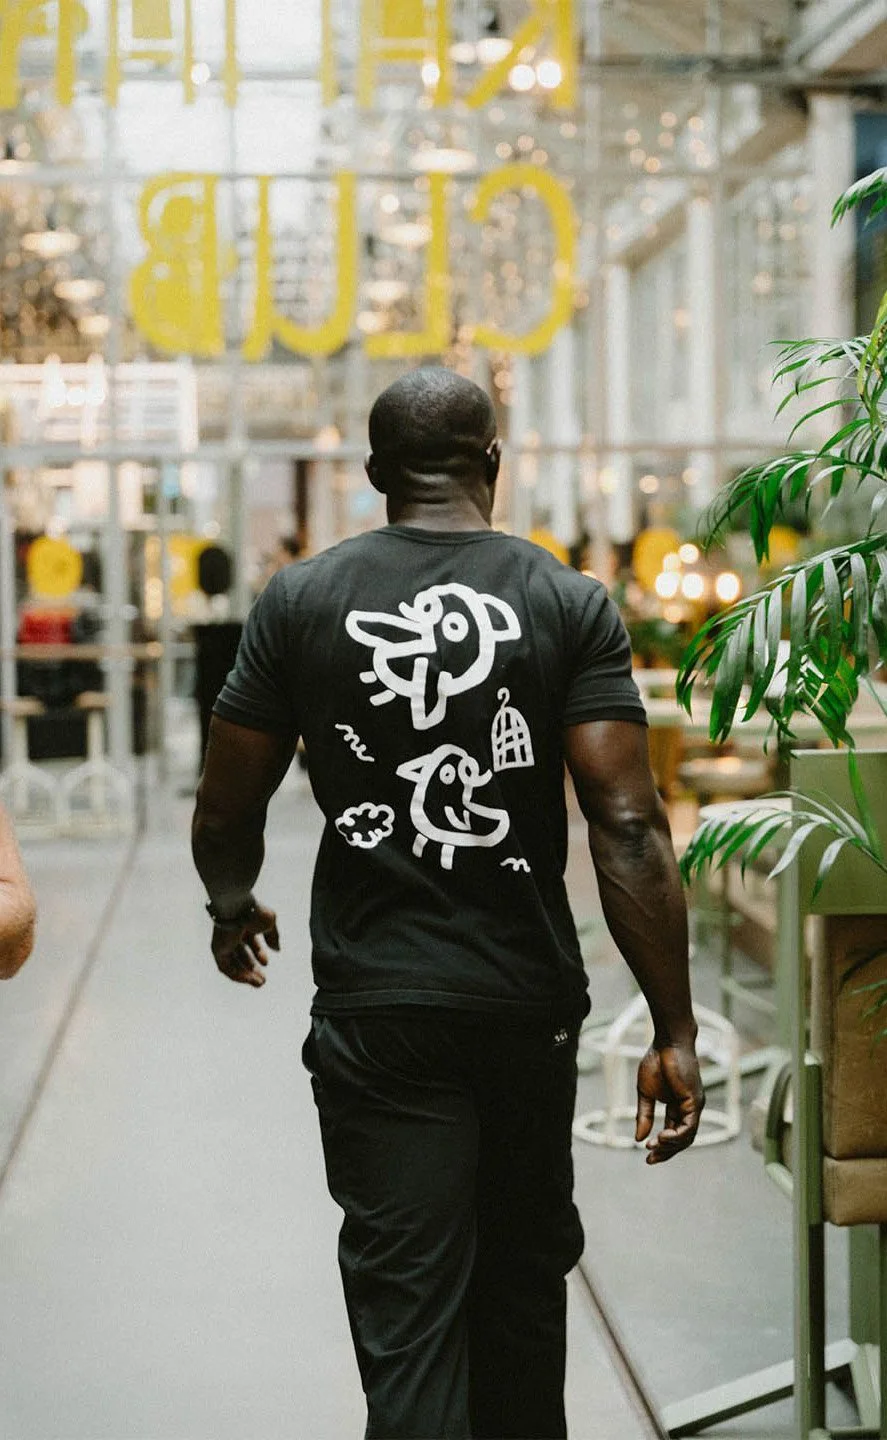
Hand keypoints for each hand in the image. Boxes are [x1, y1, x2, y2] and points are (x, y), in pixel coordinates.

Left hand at [211, 902, 279, 988]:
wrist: (237, 908)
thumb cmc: (253, 912)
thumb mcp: (269, 923)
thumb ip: (273, 936)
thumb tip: (276, 949)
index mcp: (243, 924)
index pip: (250, 942)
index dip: (258, 953)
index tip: (266, 963)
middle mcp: (231, 933)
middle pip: (241, 955)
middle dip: (252, 968)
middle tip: (263, 980)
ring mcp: (223, 942)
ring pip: (233, 963)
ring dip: (246, 975)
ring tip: (260, 983)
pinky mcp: (217, 949)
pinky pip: (226, 967)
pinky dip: (237, 974)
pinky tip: (248, 979)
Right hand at [635, 1040, 704, 1164]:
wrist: (668, 1042)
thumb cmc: (657, 1061)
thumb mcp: (645, 1093)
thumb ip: (644, 1115)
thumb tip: (638, 1139)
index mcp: (677, 1106)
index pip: (672, 1133)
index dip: (660, 1146)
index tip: (645, 1153)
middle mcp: (689, 1109)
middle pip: (681, 1139)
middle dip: (665, 1151)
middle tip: (649, 1160)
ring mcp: (694, 1106)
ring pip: (687, 1136)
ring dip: (670, 1145)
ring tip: (653, 1147)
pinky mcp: (695, 1101)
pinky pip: (689, 1126)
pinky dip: (676, 1135)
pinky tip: (661, 1137)